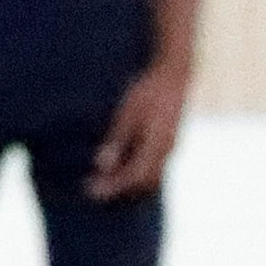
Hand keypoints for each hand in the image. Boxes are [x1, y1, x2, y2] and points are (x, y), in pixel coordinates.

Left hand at [88, 58, 189, 200]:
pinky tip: (120, 170)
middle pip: (144, 183)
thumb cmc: (148, 90)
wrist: (174, 74)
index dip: (113, 187)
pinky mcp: (168, 143)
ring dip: (128, 185)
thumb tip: (102, 166)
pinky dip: (136, 175)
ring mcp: (170, 148)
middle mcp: (167, 151)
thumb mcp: (127, 112)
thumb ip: (117, 140)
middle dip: (119, 190)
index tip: (91, 190)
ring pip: (151, 178)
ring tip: (104, 183)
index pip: (134, 177)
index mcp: (157, 145)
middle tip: (93, 191)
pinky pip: (154, 168)